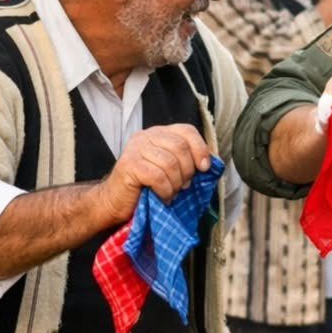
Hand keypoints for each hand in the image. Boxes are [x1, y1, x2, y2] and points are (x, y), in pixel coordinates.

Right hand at [95, 123, 212, 226]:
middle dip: (187, 171)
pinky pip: (158, 176)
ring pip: (170, 163)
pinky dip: (165, 190)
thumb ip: (189, 162)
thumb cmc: (149, 187)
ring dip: (176, 183)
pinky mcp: (129, 165)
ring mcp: (135, 149)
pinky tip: (163, 196)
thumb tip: (213, 162)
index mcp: (159, 134)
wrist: (118, 202)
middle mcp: (146, 136)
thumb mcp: (172, 171)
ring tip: (171, 192)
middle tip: (183, 186)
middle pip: (180, 147)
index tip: (204, 168)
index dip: (200, 149)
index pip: (187, 130)